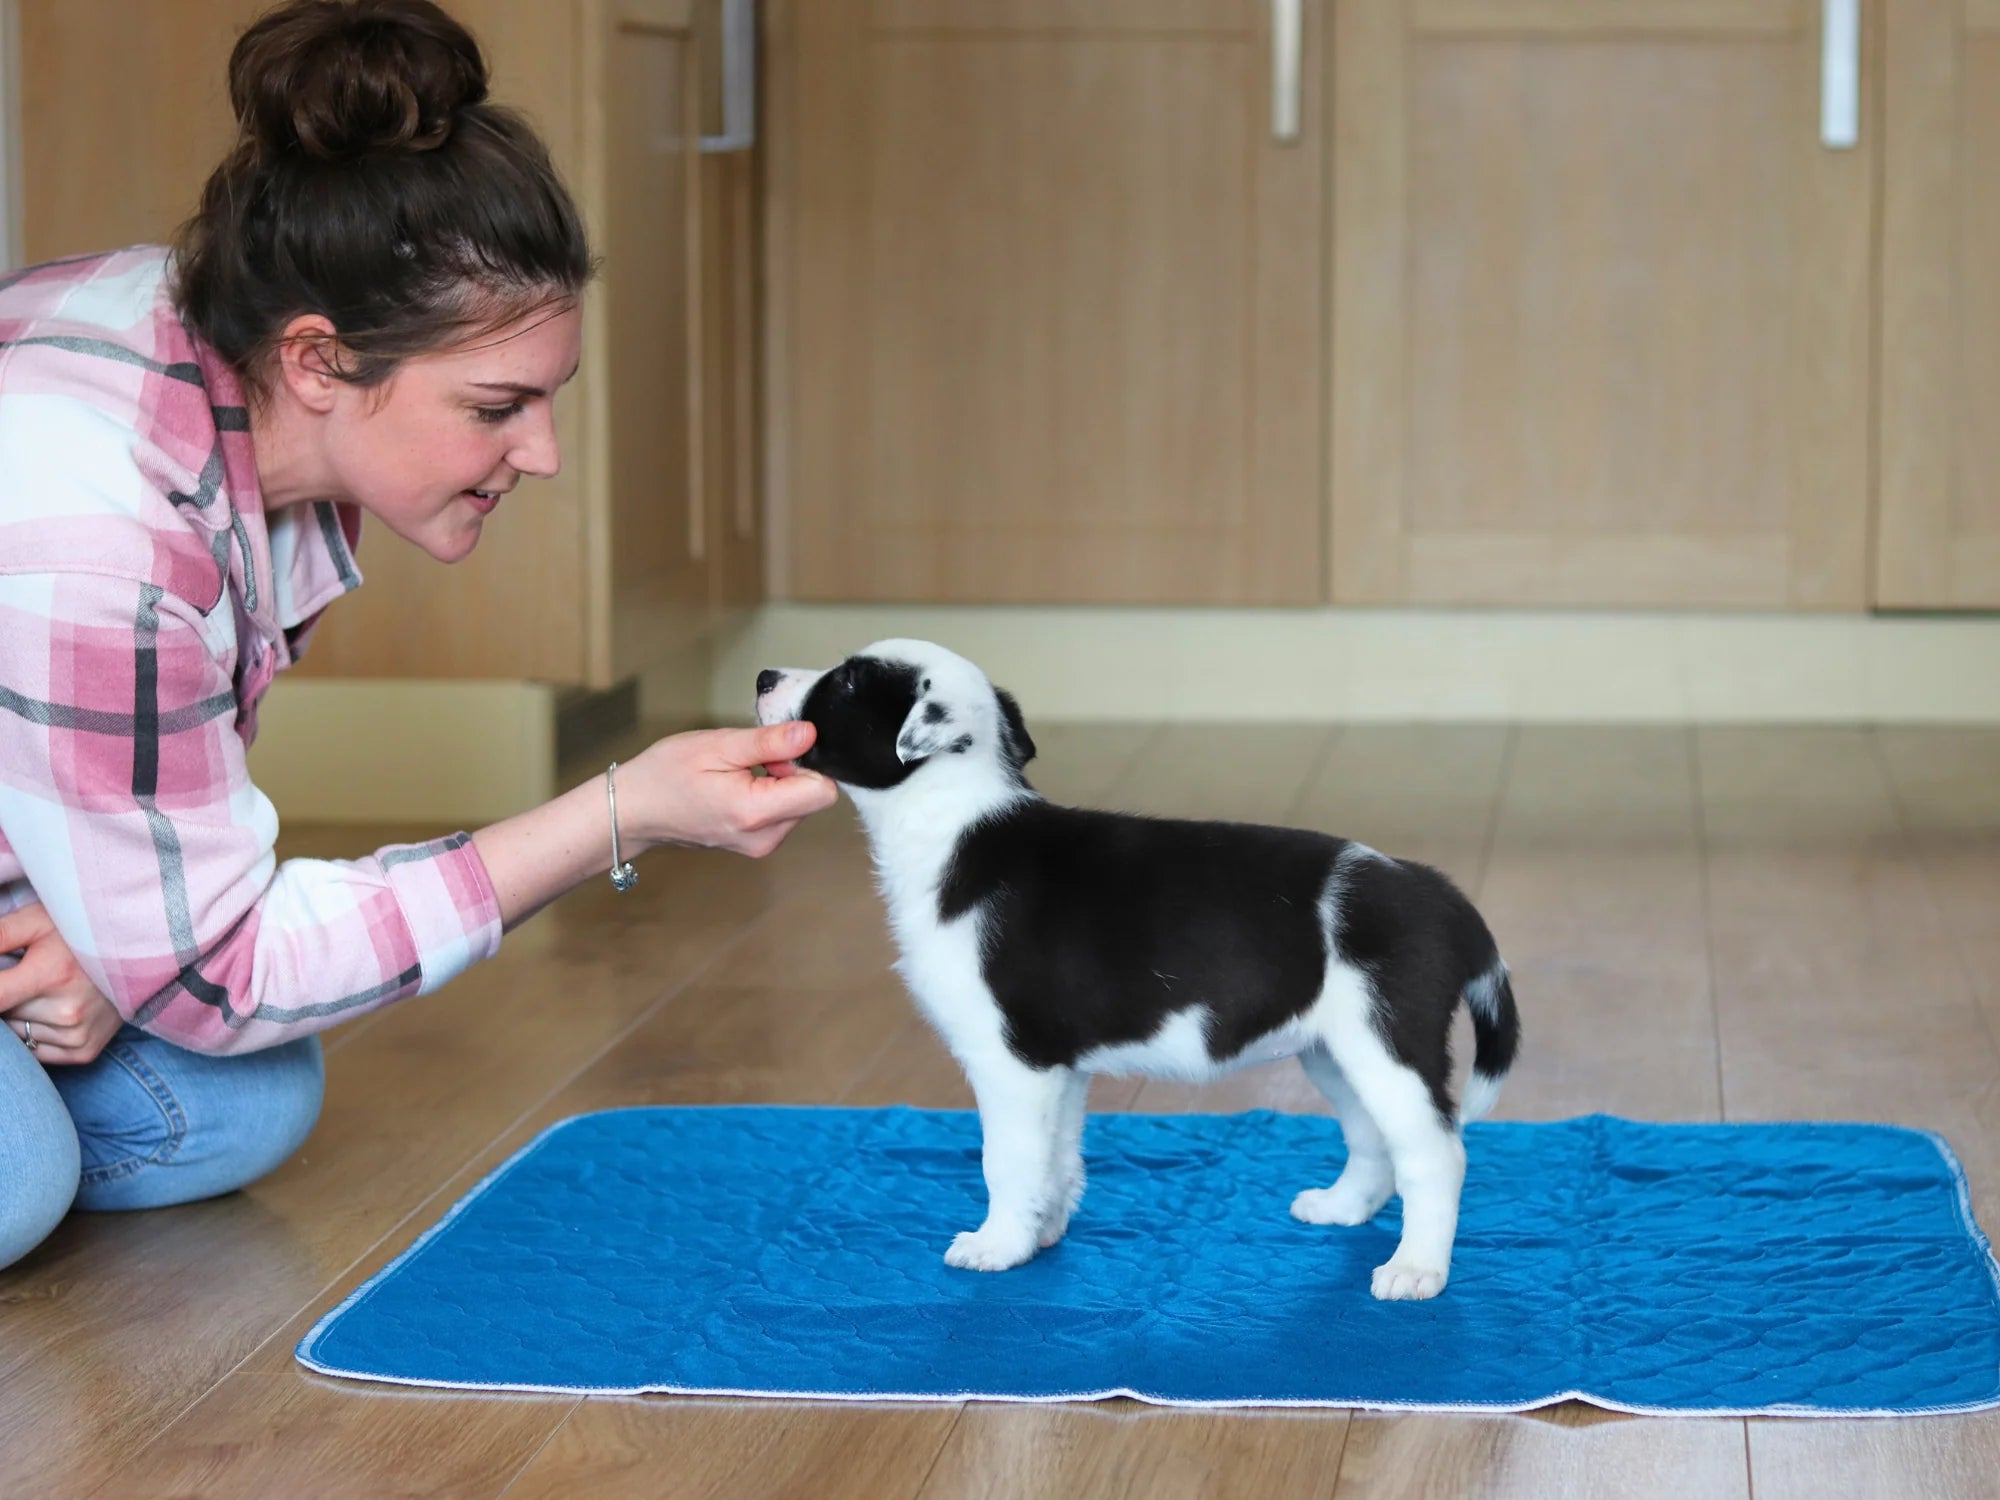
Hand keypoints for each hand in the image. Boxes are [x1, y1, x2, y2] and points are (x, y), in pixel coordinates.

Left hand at [1, 902, 123, 1065]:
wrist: (143, 951)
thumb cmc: (82, 931)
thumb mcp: (36, 921)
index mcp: (53, 975)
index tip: (3, 978)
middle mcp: (67, 1011)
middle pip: (3, 1014)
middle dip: (7, 994)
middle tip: (30, 974)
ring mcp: (78, 1035)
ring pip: (17, 1032)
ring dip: (20, 1014)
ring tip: (45, 990)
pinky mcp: (85, 1051)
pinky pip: (36, 1050)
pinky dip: (36, 1032)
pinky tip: (55, 1010)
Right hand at [622, 722, 838, 857]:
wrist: (632, 811)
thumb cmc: (665, 775)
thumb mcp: (717, 745)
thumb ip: (768, 742)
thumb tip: (809, 734)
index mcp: (756, 813)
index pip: (823, 791)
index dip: (806, 762)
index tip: (774, 752)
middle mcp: (766, 838)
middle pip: (813, 797)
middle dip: (791, 771)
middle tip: (748, 760)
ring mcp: (762, 845)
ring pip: (800, 804)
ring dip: (779, 783)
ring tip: (737, 773)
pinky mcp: (758, 844)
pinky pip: (783, 813)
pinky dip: (770, 795)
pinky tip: (737, 786)